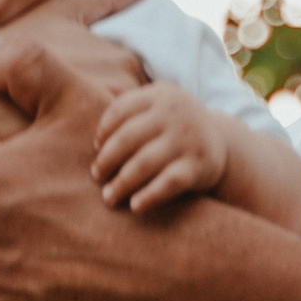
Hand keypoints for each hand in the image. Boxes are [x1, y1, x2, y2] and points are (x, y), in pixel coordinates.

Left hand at [92, 82, 229, 213]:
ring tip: (108, 197)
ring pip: (143, 163)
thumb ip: (127, 106)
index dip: (103, 132)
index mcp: (160, 94)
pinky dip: (149, 196)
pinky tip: (135, 206)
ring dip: (121, 183)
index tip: (95, 149)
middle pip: (127, 138)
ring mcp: (188, 139)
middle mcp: (175, 113)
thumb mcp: (157, 106)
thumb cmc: (173, 128)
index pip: (119, 112)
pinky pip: (168, 184)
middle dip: (107, 160)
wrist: (220, 144)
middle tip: (96, 176)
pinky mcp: (198, 166)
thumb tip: (79, 106)